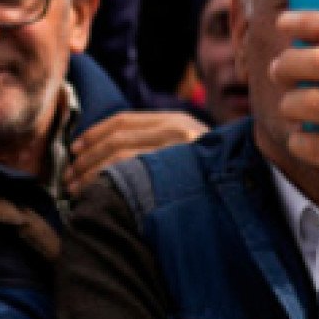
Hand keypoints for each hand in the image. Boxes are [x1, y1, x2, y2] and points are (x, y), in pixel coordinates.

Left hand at [64, 110, 209, 197]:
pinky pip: (134, 175)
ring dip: (90, 174)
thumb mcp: (186, 151)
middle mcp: (179, 130)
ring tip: (74, 192)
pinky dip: (108, 184)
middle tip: (67, 179)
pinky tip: (96, 197)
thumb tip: (112, 154)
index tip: (75, 150)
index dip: (93, 135)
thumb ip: (158, 145)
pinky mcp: (182, 171)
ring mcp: (182, 151)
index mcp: (176, 121)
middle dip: (85, 159)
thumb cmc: (209, 179)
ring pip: (121, 157)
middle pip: (117, 139)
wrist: (251, 190)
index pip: (124, 121)